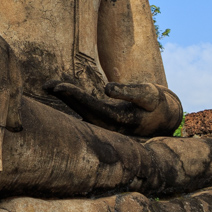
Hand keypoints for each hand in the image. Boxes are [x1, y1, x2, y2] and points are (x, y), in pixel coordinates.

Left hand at [48, 80, 180, 137]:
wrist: (163, 117)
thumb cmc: (157, 104)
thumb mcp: (148, 94)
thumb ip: (128, 91)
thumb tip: (106, 88)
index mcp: (118, 120)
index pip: (90, 107)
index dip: (74, 97)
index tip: (58, 87)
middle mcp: (108, 126)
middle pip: (81, 110)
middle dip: (64, 97)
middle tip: (47, 85)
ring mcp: (105, 125)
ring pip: (80, 111)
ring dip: (65, 99)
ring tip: (48, 86)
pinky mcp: (103, 120)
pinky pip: (83, 109)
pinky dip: (71, 99)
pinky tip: (58, 90)